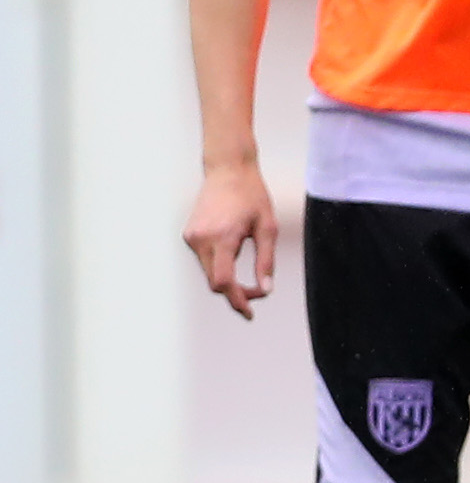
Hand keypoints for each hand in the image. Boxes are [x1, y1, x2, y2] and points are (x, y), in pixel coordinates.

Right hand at [183, 158, 278, 319]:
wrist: (228, 170)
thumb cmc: (251, 195)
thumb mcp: (267, 228)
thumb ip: (266, 260)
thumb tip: (265, 288)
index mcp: (222, 237)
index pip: (224, 281)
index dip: (237, 300)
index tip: (249, 312)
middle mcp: (201, 239)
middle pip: (215, 281)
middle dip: (236, 293)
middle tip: (258, 293)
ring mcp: (192, 237)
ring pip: (209, 272)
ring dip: (228, 279)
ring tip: (250, 277)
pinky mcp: (189, 234)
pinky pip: (205, 260)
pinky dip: (220, 266)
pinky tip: (235, 255)